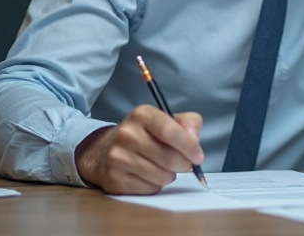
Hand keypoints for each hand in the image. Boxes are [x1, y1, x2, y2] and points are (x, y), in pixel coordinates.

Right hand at [75, 104, 203, 194]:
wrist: (105, 151)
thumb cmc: (146, 135)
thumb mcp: (168, 120)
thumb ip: (189, 124)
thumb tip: (195, 141)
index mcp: (142, 114)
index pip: (170, 132)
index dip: (189, 146)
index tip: (198, 157)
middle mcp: (127, 134)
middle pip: (169, 158)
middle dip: (183, 165)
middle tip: (183, 164)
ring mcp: (118, 157)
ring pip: (161, 177)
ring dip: (169, 176)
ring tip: (162, 167)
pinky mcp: (115, 179)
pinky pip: (149, 189)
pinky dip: (155, 185)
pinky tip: (148, 175)